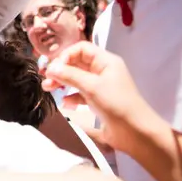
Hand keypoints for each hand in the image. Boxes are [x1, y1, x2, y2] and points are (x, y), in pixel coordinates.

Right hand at [41, 41, 166, 154]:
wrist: (136, 132)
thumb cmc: (116, 104)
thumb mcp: (92, 87)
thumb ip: (70, 75)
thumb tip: (51, 68)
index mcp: (106, 61)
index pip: (81, 49)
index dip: (65, 55)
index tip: (54, 68)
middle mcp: (103, 71)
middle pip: (77, 63)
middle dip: (60, 70)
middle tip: (45, 79)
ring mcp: (100, 87)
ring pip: (76, 79)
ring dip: (62, 82)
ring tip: (47, 89)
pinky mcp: (98, 102)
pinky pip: (80, 94)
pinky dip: (71, 97)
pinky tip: (65, 104)